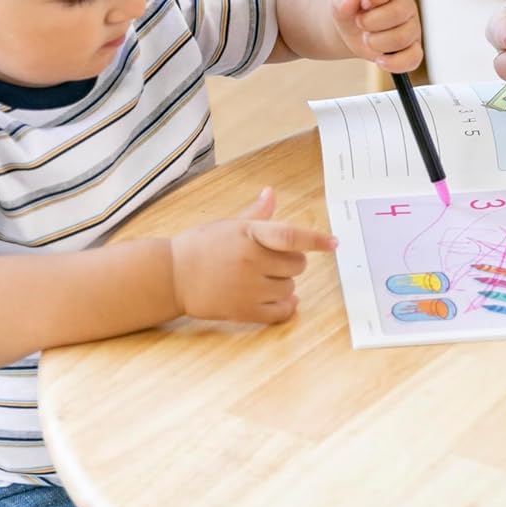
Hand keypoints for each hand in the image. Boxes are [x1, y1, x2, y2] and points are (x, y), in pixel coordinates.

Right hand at [169, 187, 336, 324]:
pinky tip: (285, 301)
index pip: (291, 236)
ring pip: (289, 288)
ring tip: (265, 280)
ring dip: (285, 285)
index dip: (316, 239)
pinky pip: (279, 313)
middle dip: (291, 263)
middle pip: (296, 265)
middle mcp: (251, 260)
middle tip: (274, 262)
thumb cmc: (201, 246)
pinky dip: (286, 308)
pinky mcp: (242, 310)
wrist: (170, 276)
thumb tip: (271, 193)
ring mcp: (247, 287)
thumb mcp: (229, 225)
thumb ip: (255, 213)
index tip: (335, 243)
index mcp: (250, 234)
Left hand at [331, 0, 421, 71]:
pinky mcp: (412, 48)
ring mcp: (411, 26)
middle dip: (371, 22)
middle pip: (398, 13)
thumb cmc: (349, 5)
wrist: (351, 26)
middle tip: (359, 23)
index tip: (363, 3)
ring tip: (366, 39)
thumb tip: (350, 3)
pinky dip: (395, 63)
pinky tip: (379, 60)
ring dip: (377, 42)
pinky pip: (413, 58)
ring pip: (403, 38)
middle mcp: (405, 3)